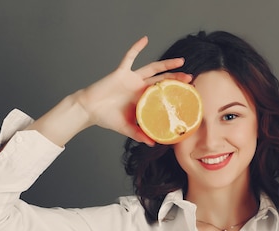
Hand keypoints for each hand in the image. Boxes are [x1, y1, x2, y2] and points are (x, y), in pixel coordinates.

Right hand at [75, 36, 191, 144]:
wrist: (89, 110)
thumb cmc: (107, 118)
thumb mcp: (126, 128)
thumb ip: (139, 134)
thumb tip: (154, 143)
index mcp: (142, 99)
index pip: (162, 94)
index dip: (174, 93)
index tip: (188, 93)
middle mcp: (140, 87)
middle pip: (162, 80)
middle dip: (176, 79)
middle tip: (190, 78)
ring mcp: (131, 79)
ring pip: (152, 68)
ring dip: (166, 64)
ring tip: (180, 61)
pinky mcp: (121, 73)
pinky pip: (129, 57)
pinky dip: (136, 48)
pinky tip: (144, 39)